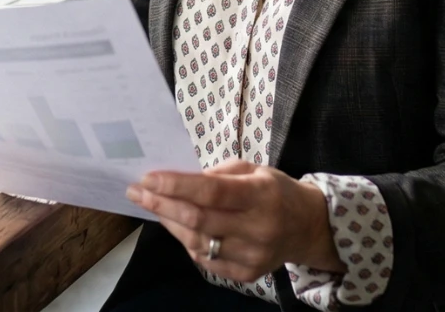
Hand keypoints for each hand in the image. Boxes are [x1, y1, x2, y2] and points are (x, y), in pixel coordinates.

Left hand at [126, 160, 341, 282]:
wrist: (308, 226)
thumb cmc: (274, 191)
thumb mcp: (252, 170)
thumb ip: (218, 176)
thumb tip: (177, 182)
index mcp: (261, 194)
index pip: (211, 192)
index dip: (176, 186)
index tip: (147, 178)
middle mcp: (258, 228)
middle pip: (199, 220)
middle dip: (162, 204)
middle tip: (137, 192)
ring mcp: (253, 255)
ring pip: (198, 242)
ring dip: (169, 223)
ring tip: (153, 206)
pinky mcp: (248, 274)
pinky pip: (206, 260)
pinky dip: (187, 241)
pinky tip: (178, 226)